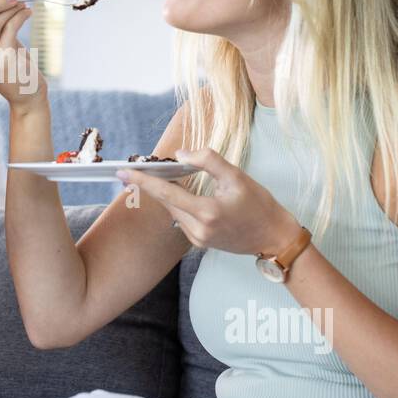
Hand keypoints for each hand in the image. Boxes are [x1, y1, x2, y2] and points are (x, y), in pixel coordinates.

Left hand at [117, 147, 301, 257]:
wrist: (274, 237)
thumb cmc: (260, 205)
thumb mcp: (237, 176)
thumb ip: (208, 160)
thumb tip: (180, 155)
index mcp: (207, 212)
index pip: (167, 193)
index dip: (143, 181)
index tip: (123, 172)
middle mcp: (198, 230)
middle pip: (166, 202)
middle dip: (151, 185)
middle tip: (136, 169)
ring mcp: (198, 239)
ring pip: (173, 211)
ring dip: (166, 194)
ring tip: (159, 176)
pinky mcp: (200, 242)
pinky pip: (181, 219)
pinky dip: (178, 204)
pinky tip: (181, 193)